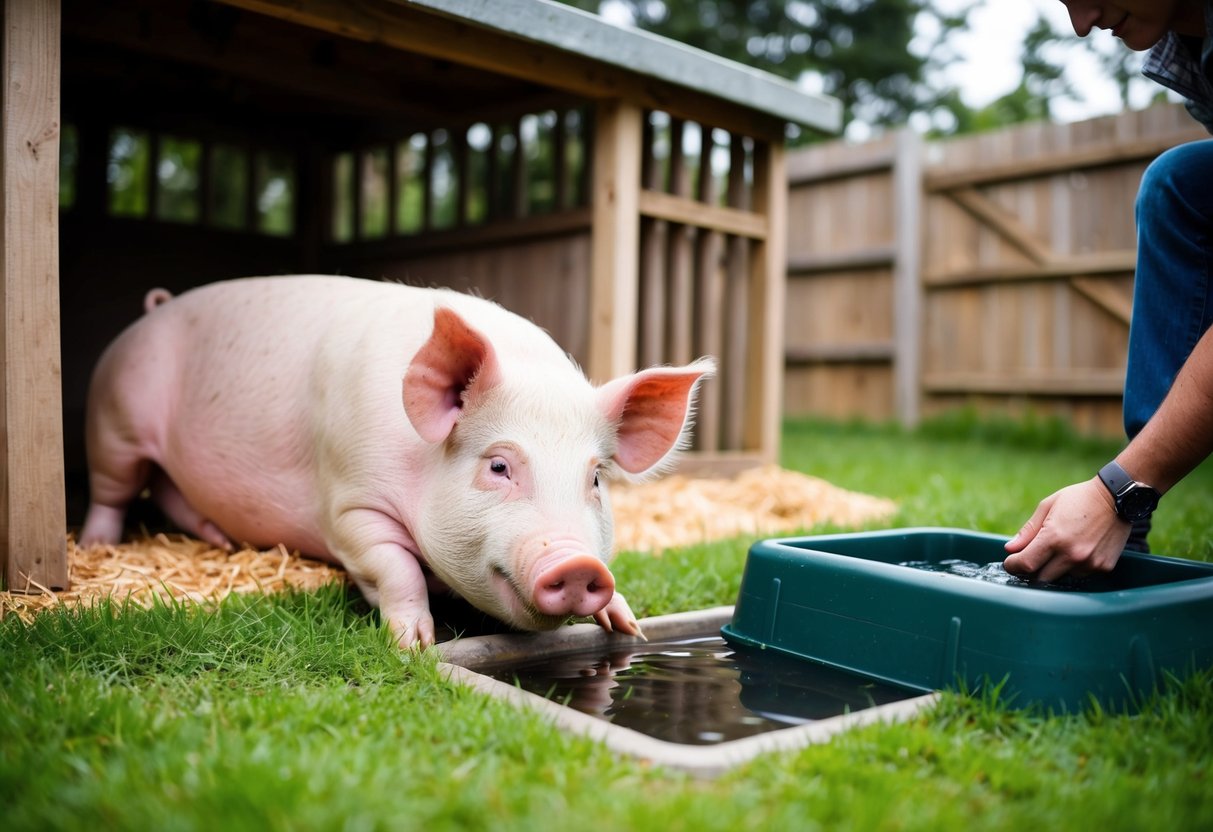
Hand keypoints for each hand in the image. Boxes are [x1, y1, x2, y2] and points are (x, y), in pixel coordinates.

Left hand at [1003, 477, 1131, 582]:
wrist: (1118, 498)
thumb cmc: (1079, 499)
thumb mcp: (1048, 507)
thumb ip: (1028, 531)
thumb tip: (1010, 549)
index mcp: (1054, 538)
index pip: (1025, 564)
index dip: (1013, 566)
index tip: (1010, 563)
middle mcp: (1072, 554)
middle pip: (1041, 578)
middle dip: (1030, 571)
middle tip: (1029, 559)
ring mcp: (1089, 563)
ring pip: (1061, 578)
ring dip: (1054, 569)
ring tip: (1060, 549)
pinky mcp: (1104, 567)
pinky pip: (1081, 575)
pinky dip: (1074, 567)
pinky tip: (1078, 550)